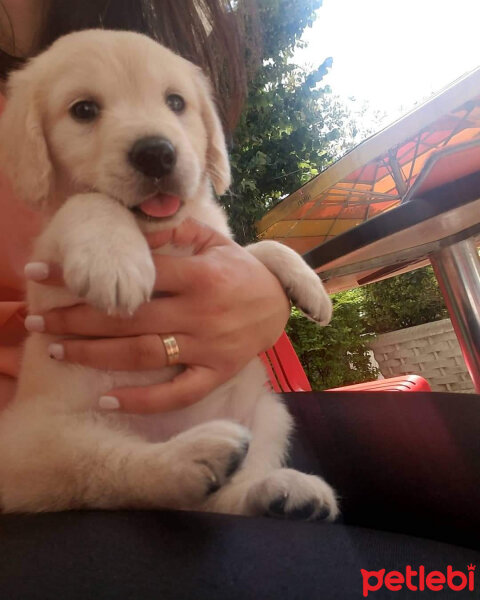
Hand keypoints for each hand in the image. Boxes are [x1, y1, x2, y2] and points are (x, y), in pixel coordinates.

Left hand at [24, 219, 290, 412]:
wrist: (280, 305)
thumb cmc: (241, 271)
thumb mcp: (217, 242)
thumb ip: (177, 232)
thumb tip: (135, 232)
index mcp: (200, 276)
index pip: (135, 274)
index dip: (87, 274)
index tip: (44, 273)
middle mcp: (201, 313)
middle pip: (130, 318)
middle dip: (77, 319)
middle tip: (36, 321)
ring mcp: (208, 347)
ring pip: (144, 354)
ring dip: (96, 354)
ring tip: (56, 349)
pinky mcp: (216, 373)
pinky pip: (178, 392)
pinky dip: (144, 400)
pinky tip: (108, 400)